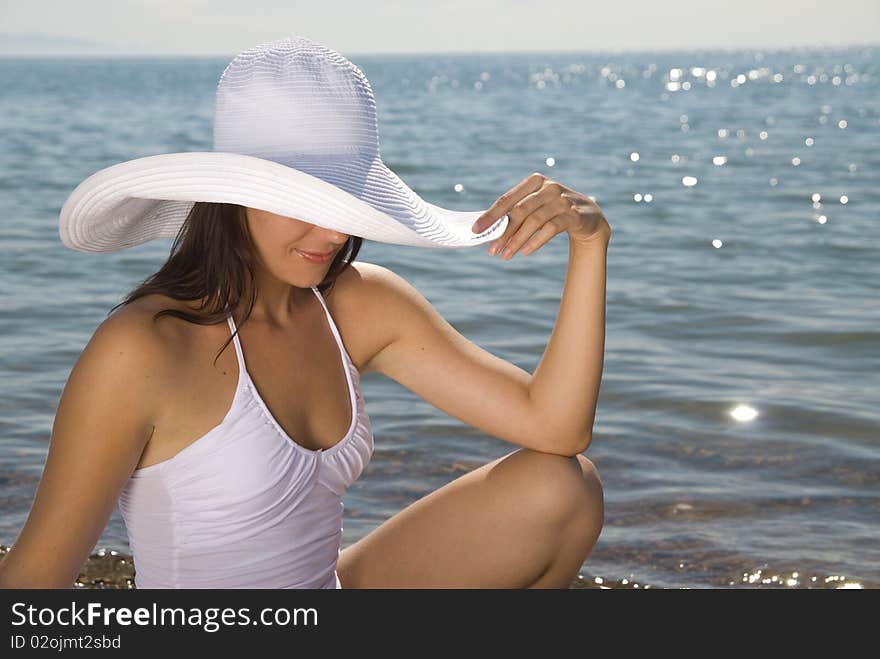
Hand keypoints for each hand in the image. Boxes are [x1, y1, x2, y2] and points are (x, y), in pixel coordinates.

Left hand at [471, 172, 610, 258]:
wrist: (589, 218)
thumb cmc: (553, 213)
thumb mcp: (535, 208)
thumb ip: (516, 215)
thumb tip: (488, 232)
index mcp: (535, 182)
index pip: (507, 199)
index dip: (490, 215)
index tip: (476, 230)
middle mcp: (549, 187)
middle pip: (520, 211)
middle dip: (503, 232)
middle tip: (491, 251)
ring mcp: (563, 200)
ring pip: (534, 220)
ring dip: (517, 240)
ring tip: (505, 255)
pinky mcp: (575, 214)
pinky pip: (551, 228)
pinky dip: (536, 241)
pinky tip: (525, 252)